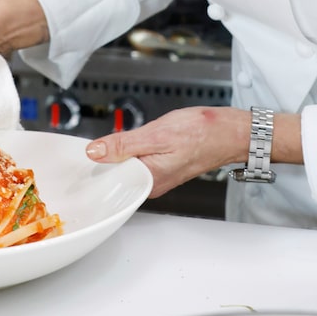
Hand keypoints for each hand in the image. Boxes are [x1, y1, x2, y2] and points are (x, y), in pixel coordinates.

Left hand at [85, 107, 251, 196]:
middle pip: (117, 172)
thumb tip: (95, 151)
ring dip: (123, 150)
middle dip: (109, 155)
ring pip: (127, 164)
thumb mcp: (157, 133)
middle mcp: (152, 184)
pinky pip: (139, 160)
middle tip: (106, 140)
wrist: (230, 131)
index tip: (86, 151)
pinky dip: (135, 148)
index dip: (96, 163)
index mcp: (148, 180)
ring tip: (128, 137)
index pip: (110, 178)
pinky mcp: (163, 167)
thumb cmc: (203, 133)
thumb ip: (123, 144)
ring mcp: (158, 176)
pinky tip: (140, 138)